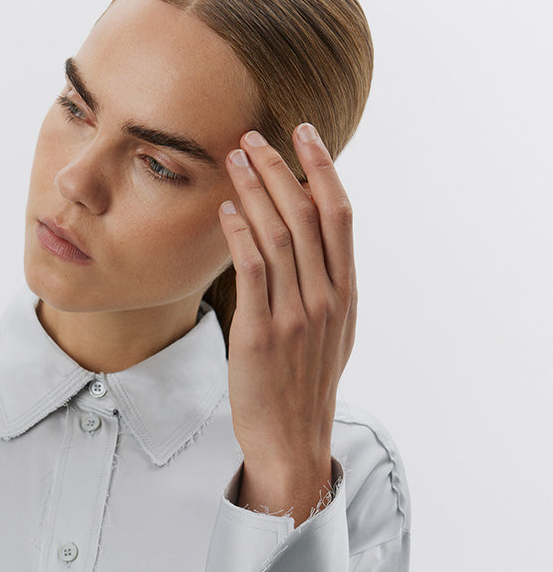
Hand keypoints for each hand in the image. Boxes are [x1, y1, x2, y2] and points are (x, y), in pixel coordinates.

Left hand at [219, 125, 356, 523]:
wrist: (292, 438)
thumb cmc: (305, 384)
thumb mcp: (332, 332)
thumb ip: (327, 286)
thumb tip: (311, 238)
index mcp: (346, 293)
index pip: (339, 215)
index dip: (322, 169)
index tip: (303, 134)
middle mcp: (326, 299)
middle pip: (306, 215)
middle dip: (278, 168)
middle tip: (252, 137)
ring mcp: (296, 316)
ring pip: (278, 235)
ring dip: (254, 190)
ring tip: (232, 159)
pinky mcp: (262, 334)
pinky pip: (252, 271)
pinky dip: (240, 234)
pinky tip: (226, 209)